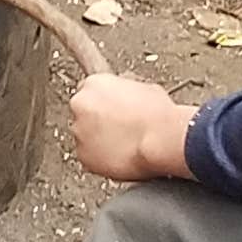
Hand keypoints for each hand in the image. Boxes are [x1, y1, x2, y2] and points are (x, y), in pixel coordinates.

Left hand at [68, 73, 197, 183]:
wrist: (161, 139)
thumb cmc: (158, 114)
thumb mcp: (144, 88)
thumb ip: (124, 91)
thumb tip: (125, 97)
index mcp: (94, 83)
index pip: (88, 91)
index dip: (103, 103)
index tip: (111, 111)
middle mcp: (81, 105)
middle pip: (84, 114)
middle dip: (98, 121)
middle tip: (119, 128)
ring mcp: (80, 132)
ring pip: (85, 136)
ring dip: (98, 140)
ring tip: (124, 144)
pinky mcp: (83, 155)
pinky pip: (89, 156)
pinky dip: (101, 158)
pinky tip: (120, 156)